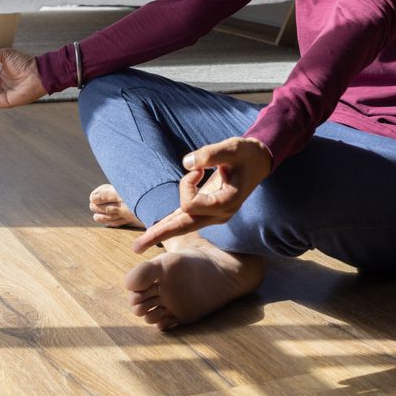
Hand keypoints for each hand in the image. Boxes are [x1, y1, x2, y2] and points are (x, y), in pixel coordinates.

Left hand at [133, 136, 272, 252]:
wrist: (258, 161)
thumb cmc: (246, 153)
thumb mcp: (232, 148)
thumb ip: (210, 154)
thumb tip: (186, 163)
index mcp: (227, 202)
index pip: (192, 204)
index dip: (186, 184)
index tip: (197, 167)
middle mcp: (220, 214)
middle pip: (184, 226)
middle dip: (160, 235)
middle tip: (136, 247)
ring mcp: (214, 215)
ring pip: (183, 226)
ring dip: (162, 232)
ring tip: (139, 245)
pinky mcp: (209, 210)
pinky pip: (186, 219)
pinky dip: (170, 224)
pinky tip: (156, 232)